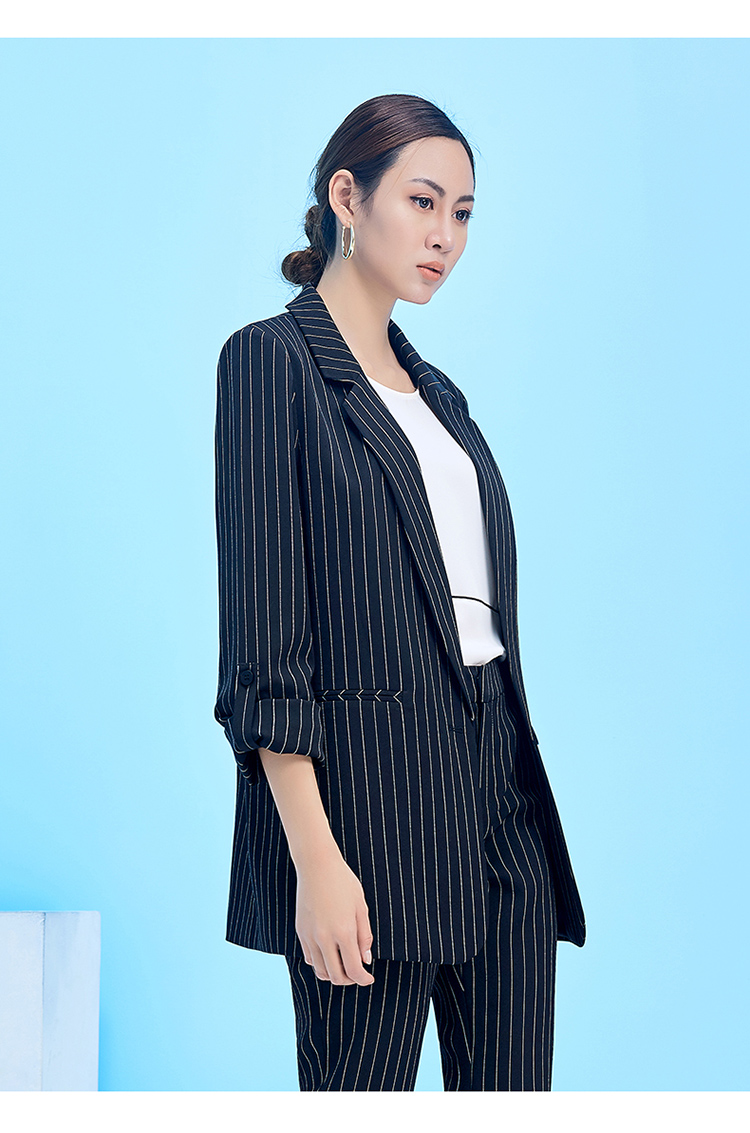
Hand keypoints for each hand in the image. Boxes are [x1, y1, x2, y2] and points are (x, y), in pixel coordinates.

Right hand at [294, 848, 374, 985]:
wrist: (317, 866)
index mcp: (344, 931)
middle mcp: (324, 938)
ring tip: (344, 966)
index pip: (354, 970)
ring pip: (320, 971)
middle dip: (350, 980)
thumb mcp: (360, 907)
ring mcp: (310, 936)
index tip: (369, 978)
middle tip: (358, 974)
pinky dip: (321, 964)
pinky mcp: (301, 932)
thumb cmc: (343, 882)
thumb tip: (366, 960)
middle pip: (336, 976)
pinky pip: (309, 958)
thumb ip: (365, 936)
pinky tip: (330, 955)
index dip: (363, 979)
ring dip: (334, 975)